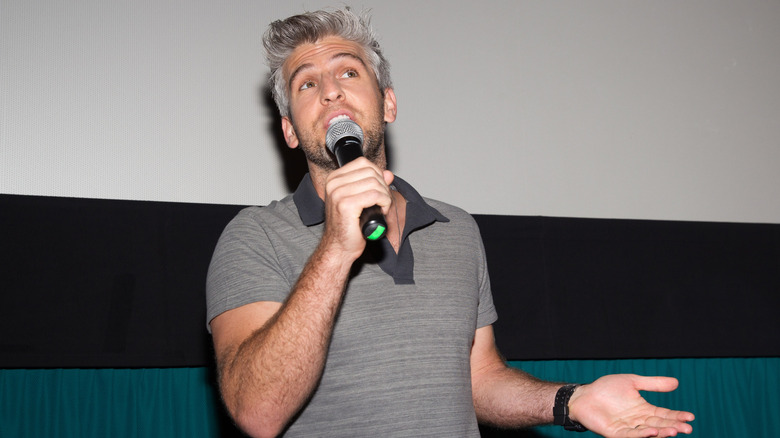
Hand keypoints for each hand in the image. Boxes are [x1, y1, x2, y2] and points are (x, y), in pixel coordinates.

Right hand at [321, 158, 393, 258]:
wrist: (339, 247)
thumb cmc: (349, 226)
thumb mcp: (362, 199)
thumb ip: (373, 184)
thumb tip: (388, 173)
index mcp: (334, 179)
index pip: (363, 163)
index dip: (377, 174)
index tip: (379, 190)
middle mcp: (333, 184)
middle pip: (370, 172)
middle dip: (383, 186)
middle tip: (383, 202)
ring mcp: (338, 194)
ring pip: (375, 183)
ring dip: (385, 196)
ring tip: (382, 207)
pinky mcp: (346, 205)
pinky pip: (375, 195)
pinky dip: (384, 203)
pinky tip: (381, 211)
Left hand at [568, 374, 693, 436]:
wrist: (583, 395)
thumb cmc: (606, 389)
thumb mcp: (632, 382)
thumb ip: (653, 384)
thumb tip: (677, 382)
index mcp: (643, 409)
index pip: (664, 414)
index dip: (677, 416)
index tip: (691, 417)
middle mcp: (638, 421)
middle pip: (659, 425)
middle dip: (674, 426)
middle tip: (687, 427)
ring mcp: (627, 428)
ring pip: (648, 432)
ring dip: (661, 432)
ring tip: (674, 431)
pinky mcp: (615, 433)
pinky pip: (630, 435)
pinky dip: (641, 435)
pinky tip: (652, 432)